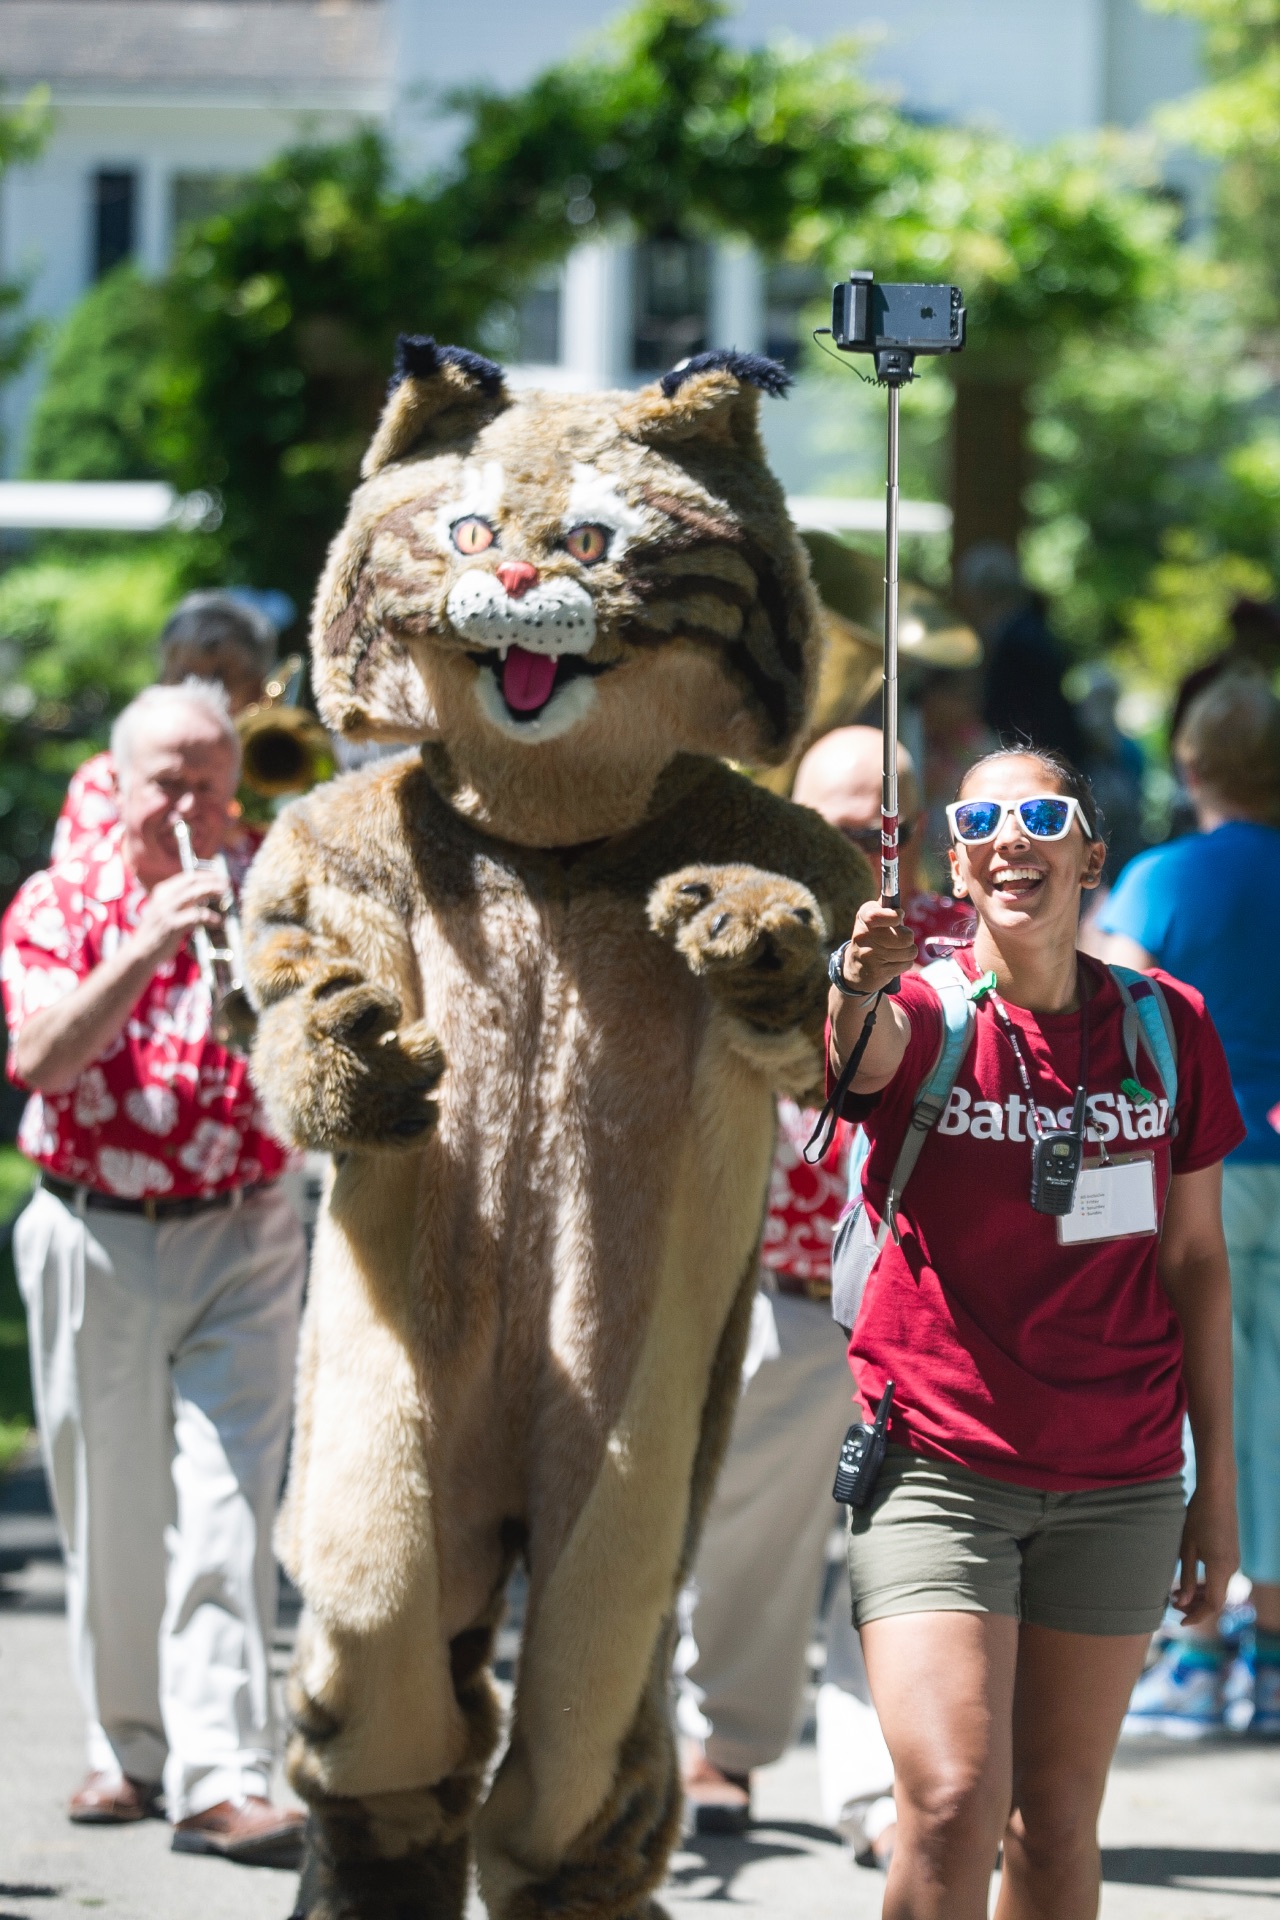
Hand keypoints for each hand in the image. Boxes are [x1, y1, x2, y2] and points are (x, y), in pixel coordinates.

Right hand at [132, 870, 229, 966]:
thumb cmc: (157, 933)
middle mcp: (163, 898)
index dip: (206, 875)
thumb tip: (204, 893)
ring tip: (226, 896)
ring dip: (213, 892)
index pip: (187, 877)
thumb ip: (180, 901)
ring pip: (195, 894)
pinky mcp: (172, 926)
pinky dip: (210, 917)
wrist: (141, 952)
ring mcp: (167, 911)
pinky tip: (218, 921)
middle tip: (227, 884)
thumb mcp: (165, 911)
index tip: (220, 878)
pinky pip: (196, 916)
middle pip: (192, 882)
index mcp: (162, 892)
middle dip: (212, 881)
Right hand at [837, 901, 917, 999]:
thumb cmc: (870, 936)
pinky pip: (906, 964)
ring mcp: (870, 956)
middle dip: (907, 936)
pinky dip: (904, 962)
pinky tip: (893, 961)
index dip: (894, 916)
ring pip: (909, 951)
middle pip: (905, 936)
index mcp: (864, 919)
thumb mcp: (871, 918)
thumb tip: (893, 889)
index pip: (878, 916)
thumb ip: (884, 905)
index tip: (898, 916)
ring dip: (908, 950)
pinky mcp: (879, 972)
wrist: (855, 968)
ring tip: (897, 950)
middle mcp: (864, 937)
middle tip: (899, 937)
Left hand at [1172, 1482, 1238, 1624]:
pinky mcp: (1231, 1554)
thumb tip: (1181, 1602)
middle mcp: (1231, 1568)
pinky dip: (1206, 1584)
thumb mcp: (1186, 1548)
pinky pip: (1220, 1578)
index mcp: (1220, 1568)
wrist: (1217, 1493)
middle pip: (1216, 1599)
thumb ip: (1184, 1576)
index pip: (1212, 1604)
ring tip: (1177, 1595)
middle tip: (1173, 1606)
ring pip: (1218, 1589)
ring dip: (1200, 1596)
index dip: (1196, 1616)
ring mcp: (1234, 1561)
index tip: (1180, 1621)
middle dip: (1195, 1607)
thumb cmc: (1197, 1517)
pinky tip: (1190, 1582)